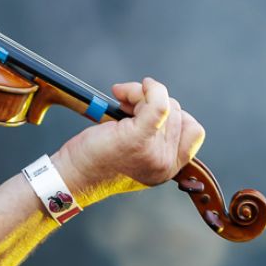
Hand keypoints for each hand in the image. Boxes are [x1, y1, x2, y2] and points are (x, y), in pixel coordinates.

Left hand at [52, 77, 205, 206]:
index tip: (147, 112)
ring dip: (140, 95)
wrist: (72, 177)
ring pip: (165, 105)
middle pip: (177, 113)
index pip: (193, 131)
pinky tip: (134, 88)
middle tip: (123, 105)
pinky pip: (158, 104)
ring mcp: (155, 153)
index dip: (174, 114)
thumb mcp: (133, 154)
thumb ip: (153, 137)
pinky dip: (151, 89)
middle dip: (150, 101)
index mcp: (169, 168)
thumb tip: (155, 99)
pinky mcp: (138, 139)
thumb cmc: (94, 161)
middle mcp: (167, 164)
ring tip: (119, 104)